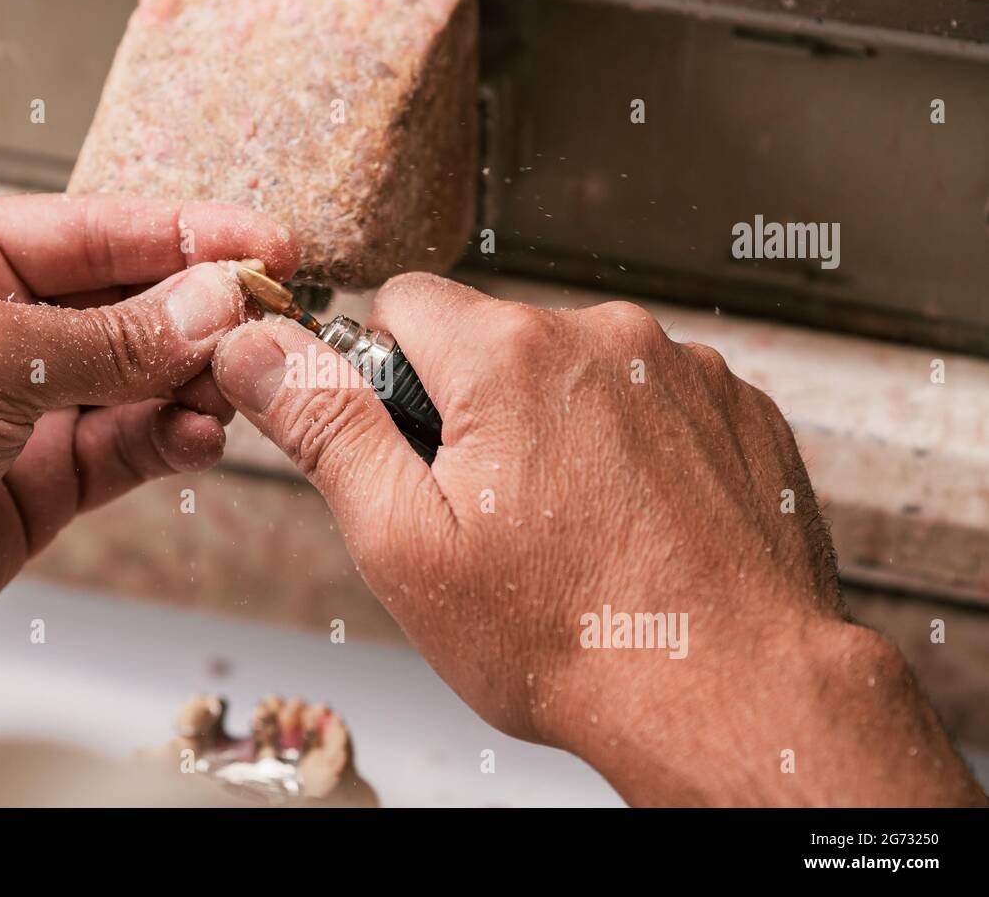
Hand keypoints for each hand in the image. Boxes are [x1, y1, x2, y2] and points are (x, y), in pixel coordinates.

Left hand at [0, 194, 296, 725]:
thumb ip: (113, 337)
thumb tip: (213, 304)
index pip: (96, 230)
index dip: (188, 236)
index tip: (266, 246)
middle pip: (128, 303)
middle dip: (200, 313)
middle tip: (269, 320)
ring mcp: (24, 405)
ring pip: (141, 379)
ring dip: (192, 383)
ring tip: (235, 386)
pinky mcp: (45, 479)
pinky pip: (130, 447)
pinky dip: (171, 441)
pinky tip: (199, 437)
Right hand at [213, 273, 983, 805]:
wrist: (728, 694)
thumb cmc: (566, 636)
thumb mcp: (405, 543)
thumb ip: (326, 427)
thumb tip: (260, 350)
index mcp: (507, 357)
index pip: (405, 302)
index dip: (389, 375)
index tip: (415, 448)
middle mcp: (603, 337)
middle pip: (494, 338)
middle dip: (476, 406)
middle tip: (493, 512)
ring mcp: (683, 367)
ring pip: (575, 369)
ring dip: (559, 424)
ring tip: (574, 527)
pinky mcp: (736, 405)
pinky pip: (652, 395)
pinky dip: (633, 442)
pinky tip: (636, 520)